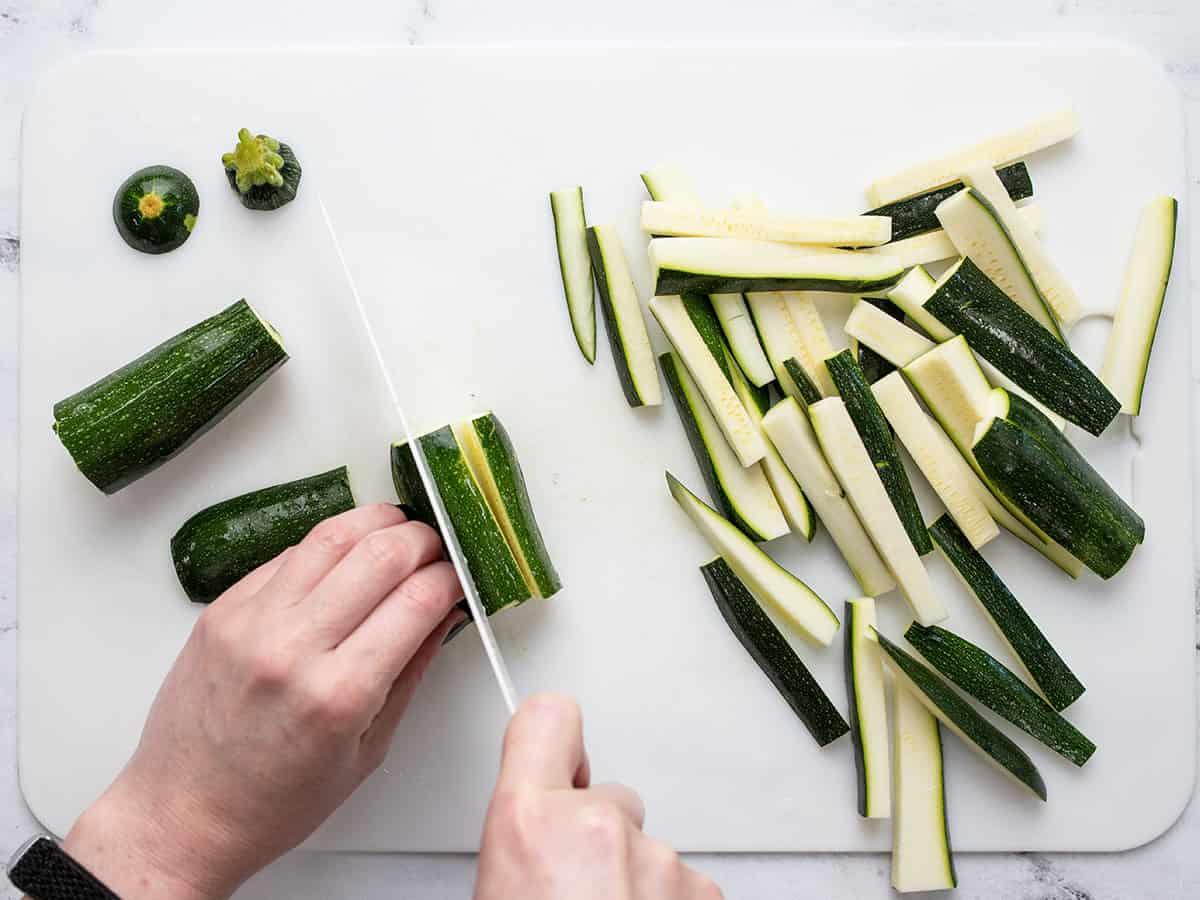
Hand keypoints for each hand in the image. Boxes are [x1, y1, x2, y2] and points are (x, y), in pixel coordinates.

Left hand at [62, 504, 463, 899]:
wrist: (183, 813)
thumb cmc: (276, 801)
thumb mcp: (367, 751)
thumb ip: (410, 673)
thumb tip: (445, 614)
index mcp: (339, 695)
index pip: (417, 600)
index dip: (451, 578)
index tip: (460, 578)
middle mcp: (293, 649)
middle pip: (380, 554)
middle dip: (423, 540)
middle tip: (436, 549)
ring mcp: (252, 623)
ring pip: (331, 536)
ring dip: (376, 523)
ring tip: (397, 530)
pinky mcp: (222, 609)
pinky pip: (288, 555)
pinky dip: (327, 545)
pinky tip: (345, 556)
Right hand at [475, 695, 721, 899]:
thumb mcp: (493, 888)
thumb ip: (521, 840)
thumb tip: (530, 846)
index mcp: (530, 823)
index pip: (547, 719)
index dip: (553, 742)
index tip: (559, 761)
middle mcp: (599, 827)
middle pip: (606, 796)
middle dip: (595, 837)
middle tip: (570, 893)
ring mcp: (658, 859)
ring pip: (645, 845)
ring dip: (631, 878)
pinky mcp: (702, 889)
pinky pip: (681, 882)